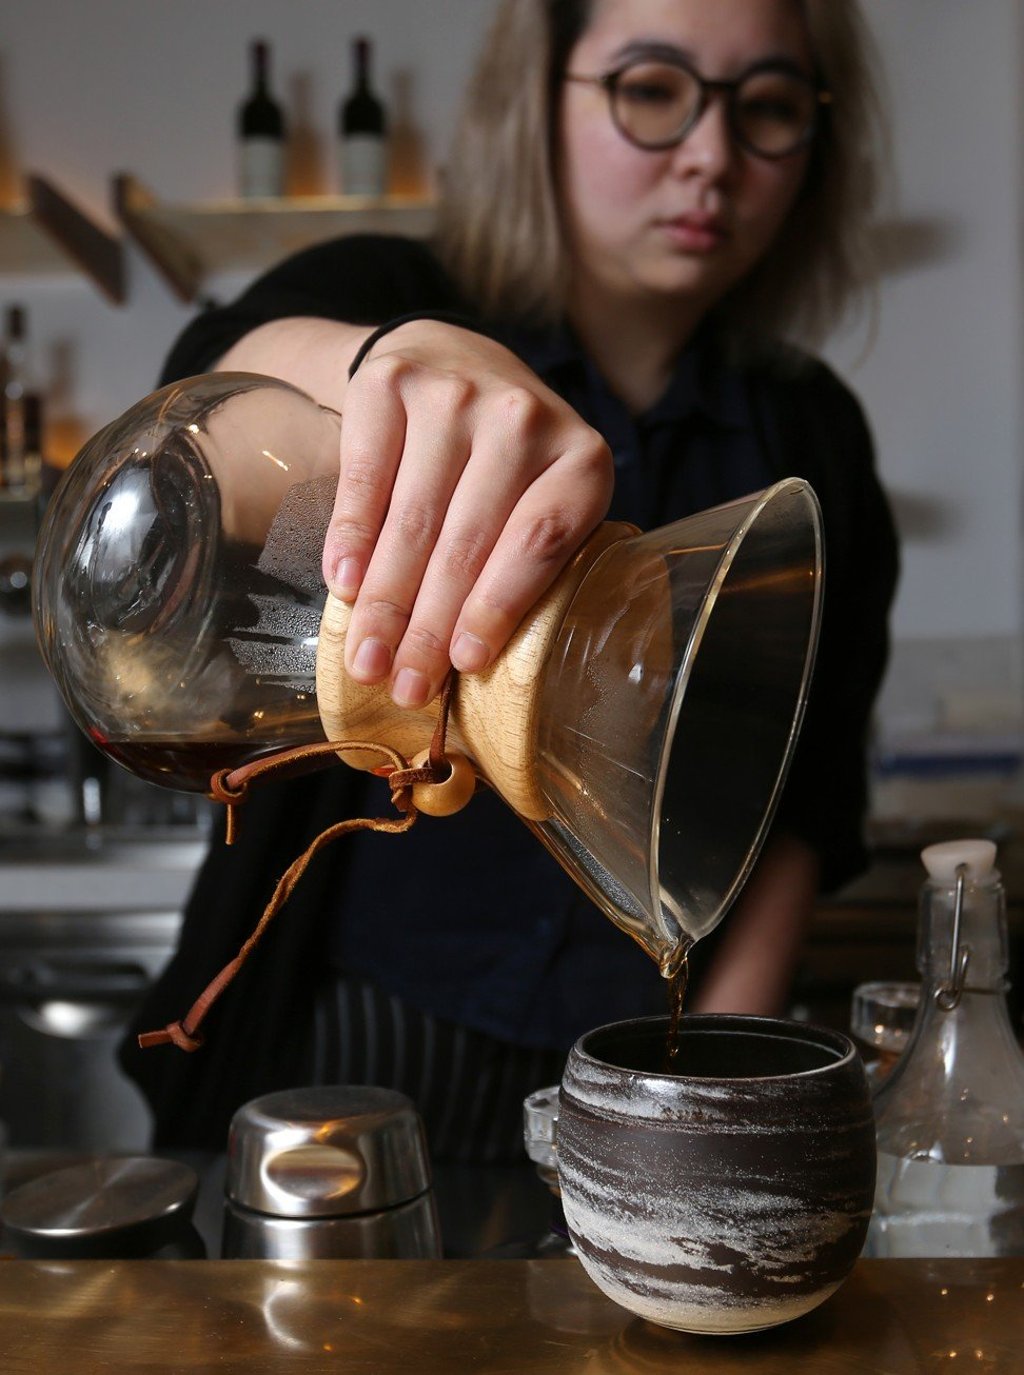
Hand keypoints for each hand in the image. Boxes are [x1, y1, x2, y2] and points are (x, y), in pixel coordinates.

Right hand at [323, 319, 613, 707]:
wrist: (451, 358)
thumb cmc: (504, 463)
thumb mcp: (541, 501)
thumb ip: (525, 563)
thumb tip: (468, 665)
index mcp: (580, 459)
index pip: (540, 541)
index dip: (499, 605)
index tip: (466, 663)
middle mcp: (522, 419)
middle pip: (468, 543)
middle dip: (429, 628)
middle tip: (403, 688)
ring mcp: (454, 394)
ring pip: (414, 520)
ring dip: (385, 601)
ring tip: (366, 660)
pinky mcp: (390, 385)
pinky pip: (365, 478)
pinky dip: (351, 539)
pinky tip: (343, 586)